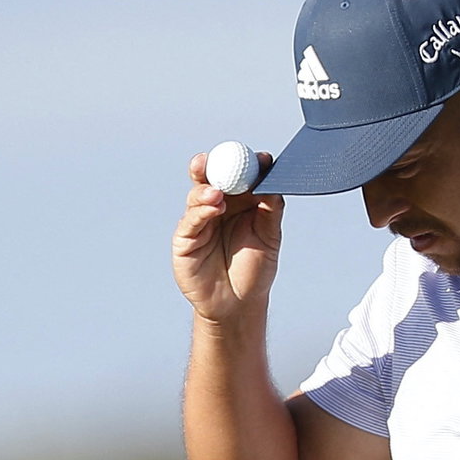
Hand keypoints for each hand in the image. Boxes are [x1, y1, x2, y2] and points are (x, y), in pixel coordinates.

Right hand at [172, 150, 283, 323]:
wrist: (238, 304)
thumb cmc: (254, 270)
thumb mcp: (269, 236)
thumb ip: (271, 209)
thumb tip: (275, 181)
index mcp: (240, 202)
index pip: (241, 176)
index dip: (249, 164)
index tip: (263, 158)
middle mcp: (217, 206)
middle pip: (212, 177)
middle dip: (213, 164)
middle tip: (221, 155)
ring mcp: (200, 221)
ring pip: (199, 194)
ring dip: (208, 188)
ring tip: (219, 192)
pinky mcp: (185, 238)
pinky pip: (191, 219)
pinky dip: (201, 209)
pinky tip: (213, 206)